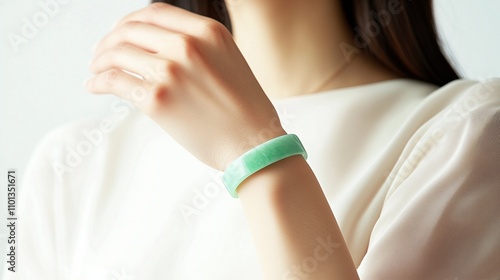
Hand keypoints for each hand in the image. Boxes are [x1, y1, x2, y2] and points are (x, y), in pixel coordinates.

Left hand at [86, 3, 285, 169]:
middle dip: (109, 40)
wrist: (253, 144)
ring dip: (100, 60)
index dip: (130, 20)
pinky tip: (95, 86)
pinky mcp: (157, 98)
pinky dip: (99, 82)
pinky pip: (115, 81)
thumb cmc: (245, 110)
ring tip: (96, 70)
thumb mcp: (229, 60)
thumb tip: (159, 46)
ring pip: (117, 53)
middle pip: (131, 29)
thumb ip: (199, 46)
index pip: (155, 12)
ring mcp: (171, 70)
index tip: (120, 32)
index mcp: (208, 31)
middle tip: (101, 53)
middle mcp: (188, 44)